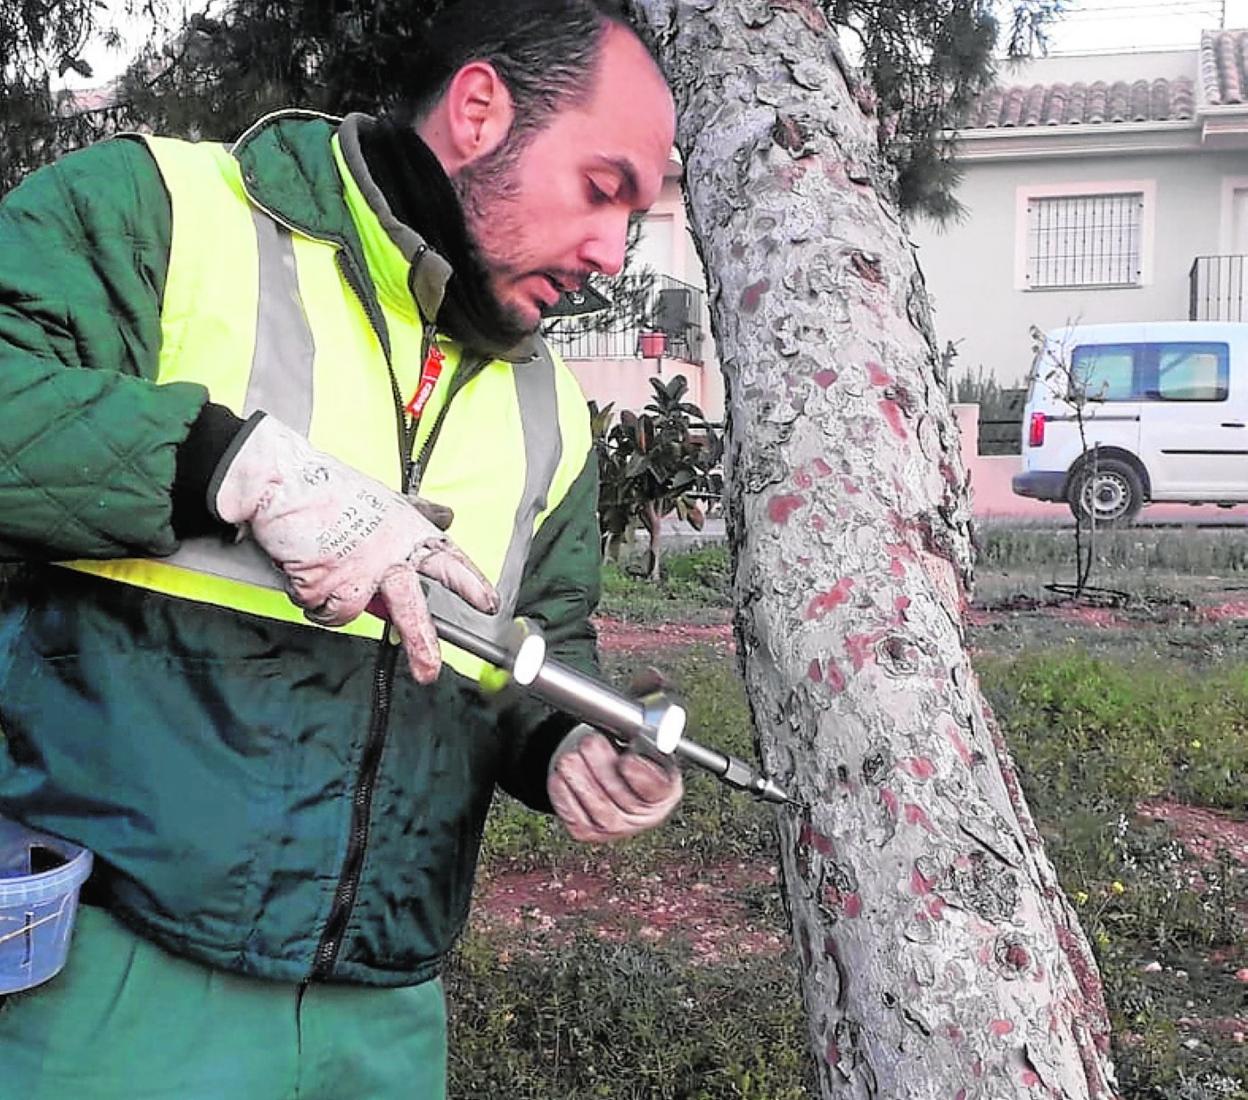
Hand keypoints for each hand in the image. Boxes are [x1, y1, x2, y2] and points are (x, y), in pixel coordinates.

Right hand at [213, 415, 497, 682]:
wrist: (282, 482)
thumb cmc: (331, 489)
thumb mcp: (385, 499)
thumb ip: (418, 513)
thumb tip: (448, 516)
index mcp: (408, 534)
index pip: (448, 562)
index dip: (470, 584)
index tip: (489, 604)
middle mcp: (388, 556)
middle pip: (411, 606)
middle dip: (422, 640)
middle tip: (429, 671)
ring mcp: (355, 573)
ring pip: (352, 613)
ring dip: (335, 604)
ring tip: (321, 571)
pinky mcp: (324, 586)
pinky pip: (320, 609)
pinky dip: (309, 597)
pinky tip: (303, 567)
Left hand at [547, 727, 682, 842]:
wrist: (611, 778)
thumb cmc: (630, 757)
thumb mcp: (645, 737)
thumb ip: (645, 718)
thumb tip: (649, 689)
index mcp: (665, 790)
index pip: (658, 788)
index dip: (642, 776)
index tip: (627, 759)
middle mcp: (643, 815)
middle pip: (623, 798)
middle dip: (601, 766)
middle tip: (591, 743)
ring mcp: (615, 827)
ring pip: (596, 805)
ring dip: (580, 777)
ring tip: (573, 757)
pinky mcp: (588, 831)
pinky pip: (573, 814)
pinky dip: (563, 793)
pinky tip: (562, 775)